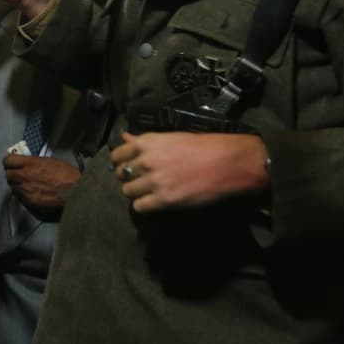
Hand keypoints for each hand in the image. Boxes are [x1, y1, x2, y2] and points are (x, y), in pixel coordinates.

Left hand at [3, 154, 80, 210]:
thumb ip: (34, 162)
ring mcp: (26, 190)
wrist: (75, 191)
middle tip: (17, 174)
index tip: (11, 163)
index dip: (9, 161)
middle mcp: (25, 176)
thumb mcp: (50, 161)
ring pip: (13, 186)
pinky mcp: (30, 201)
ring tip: (26, 184)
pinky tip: (31, 193)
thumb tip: (26, 163)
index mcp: (30, 163)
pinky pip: (20, 196)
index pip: (8, 160)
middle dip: (11, 173)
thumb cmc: (66, 174)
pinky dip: (23, 194)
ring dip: (17, 184)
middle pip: (8, 174)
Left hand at [110, 131, 269, 212]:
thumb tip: (125, 138)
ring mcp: (154, 181)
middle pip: (121, 174)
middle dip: (127, 177)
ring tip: (147, 191)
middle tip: (139, 179)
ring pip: (127, 191)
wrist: (226, 162)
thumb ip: (144, 141)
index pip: (117, 155)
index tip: (126, 165)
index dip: (120, 161)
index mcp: (147, 142)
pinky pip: (139, 206)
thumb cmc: (202, 146)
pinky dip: (143, 205)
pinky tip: (153, 201)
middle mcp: (146, 161)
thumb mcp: (170, 137)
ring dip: (135, 192)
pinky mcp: (165, 199)